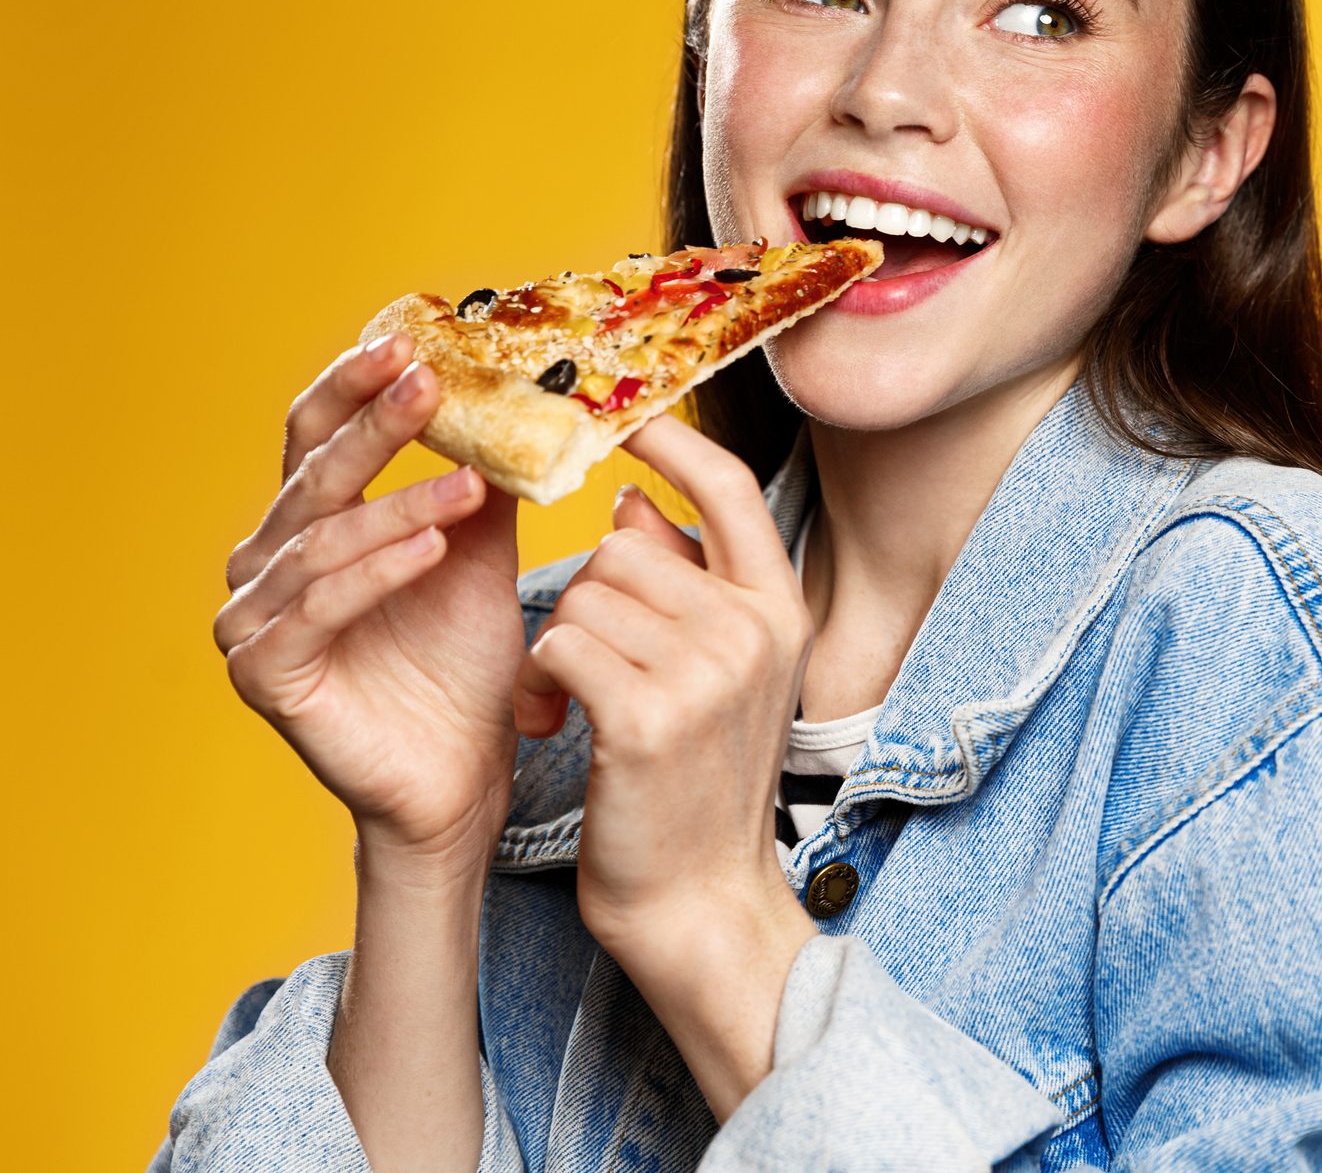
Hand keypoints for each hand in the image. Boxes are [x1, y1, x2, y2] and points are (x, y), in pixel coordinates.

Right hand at [215, 331, 524, 871]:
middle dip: (376, 423)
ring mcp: (253, 619)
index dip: (357, 383)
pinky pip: (320, 608)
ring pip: (325, 539)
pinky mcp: (263, 673)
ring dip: (401, 504)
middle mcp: (265, 561)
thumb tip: (523, 392)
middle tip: (430, 380)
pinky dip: (377, 572)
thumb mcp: (482, 554)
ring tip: (471, 484)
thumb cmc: (465, 664)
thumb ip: (483, 480)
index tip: (412, 338)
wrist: (463, 775)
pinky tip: (431, 550)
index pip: (318, 433)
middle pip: (316, 474)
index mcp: (307, 522)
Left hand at [513, 414, 815, 955]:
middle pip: (628, 543)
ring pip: (583, 591)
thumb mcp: (719, 673)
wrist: (700, 902)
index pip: (730, 487)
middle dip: (587, 593)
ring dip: (557, 644)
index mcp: (780, 609)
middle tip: (588, 660)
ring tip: (571, 703)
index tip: (624, 419)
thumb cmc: (698, 786)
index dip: (671, 442)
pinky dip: (540, 680)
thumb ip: (687, 583)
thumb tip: (634, 501)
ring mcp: (706, 673)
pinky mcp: (644, 717)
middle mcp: (754, 630)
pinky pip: (558, 643)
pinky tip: (556, 721)